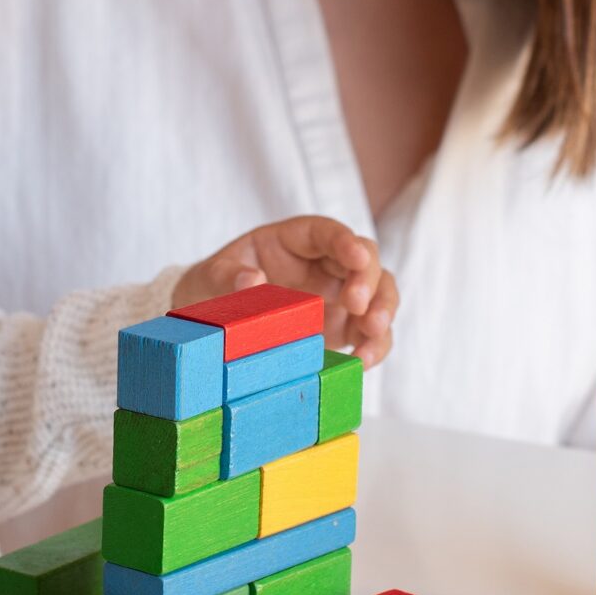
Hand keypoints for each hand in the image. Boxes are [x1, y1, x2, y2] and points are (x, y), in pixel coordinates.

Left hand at [176, 215, 397, 365]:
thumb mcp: (213, 276)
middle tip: (356, 305)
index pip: (330, 232)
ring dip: (382, 312)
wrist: (216, 318)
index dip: (347, 242)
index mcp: (298, 240)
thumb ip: (229, 277)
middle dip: (368, 281)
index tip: (358, 256)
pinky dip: (375, 346)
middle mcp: (326, 264)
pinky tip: (364, 361)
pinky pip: (371, 333)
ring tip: (371, 332)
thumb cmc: (218, 285)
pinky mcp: (342, 327)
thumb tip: (251, 281)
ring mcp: (339, 296)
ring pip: (379, 295)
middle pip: (366, 261)